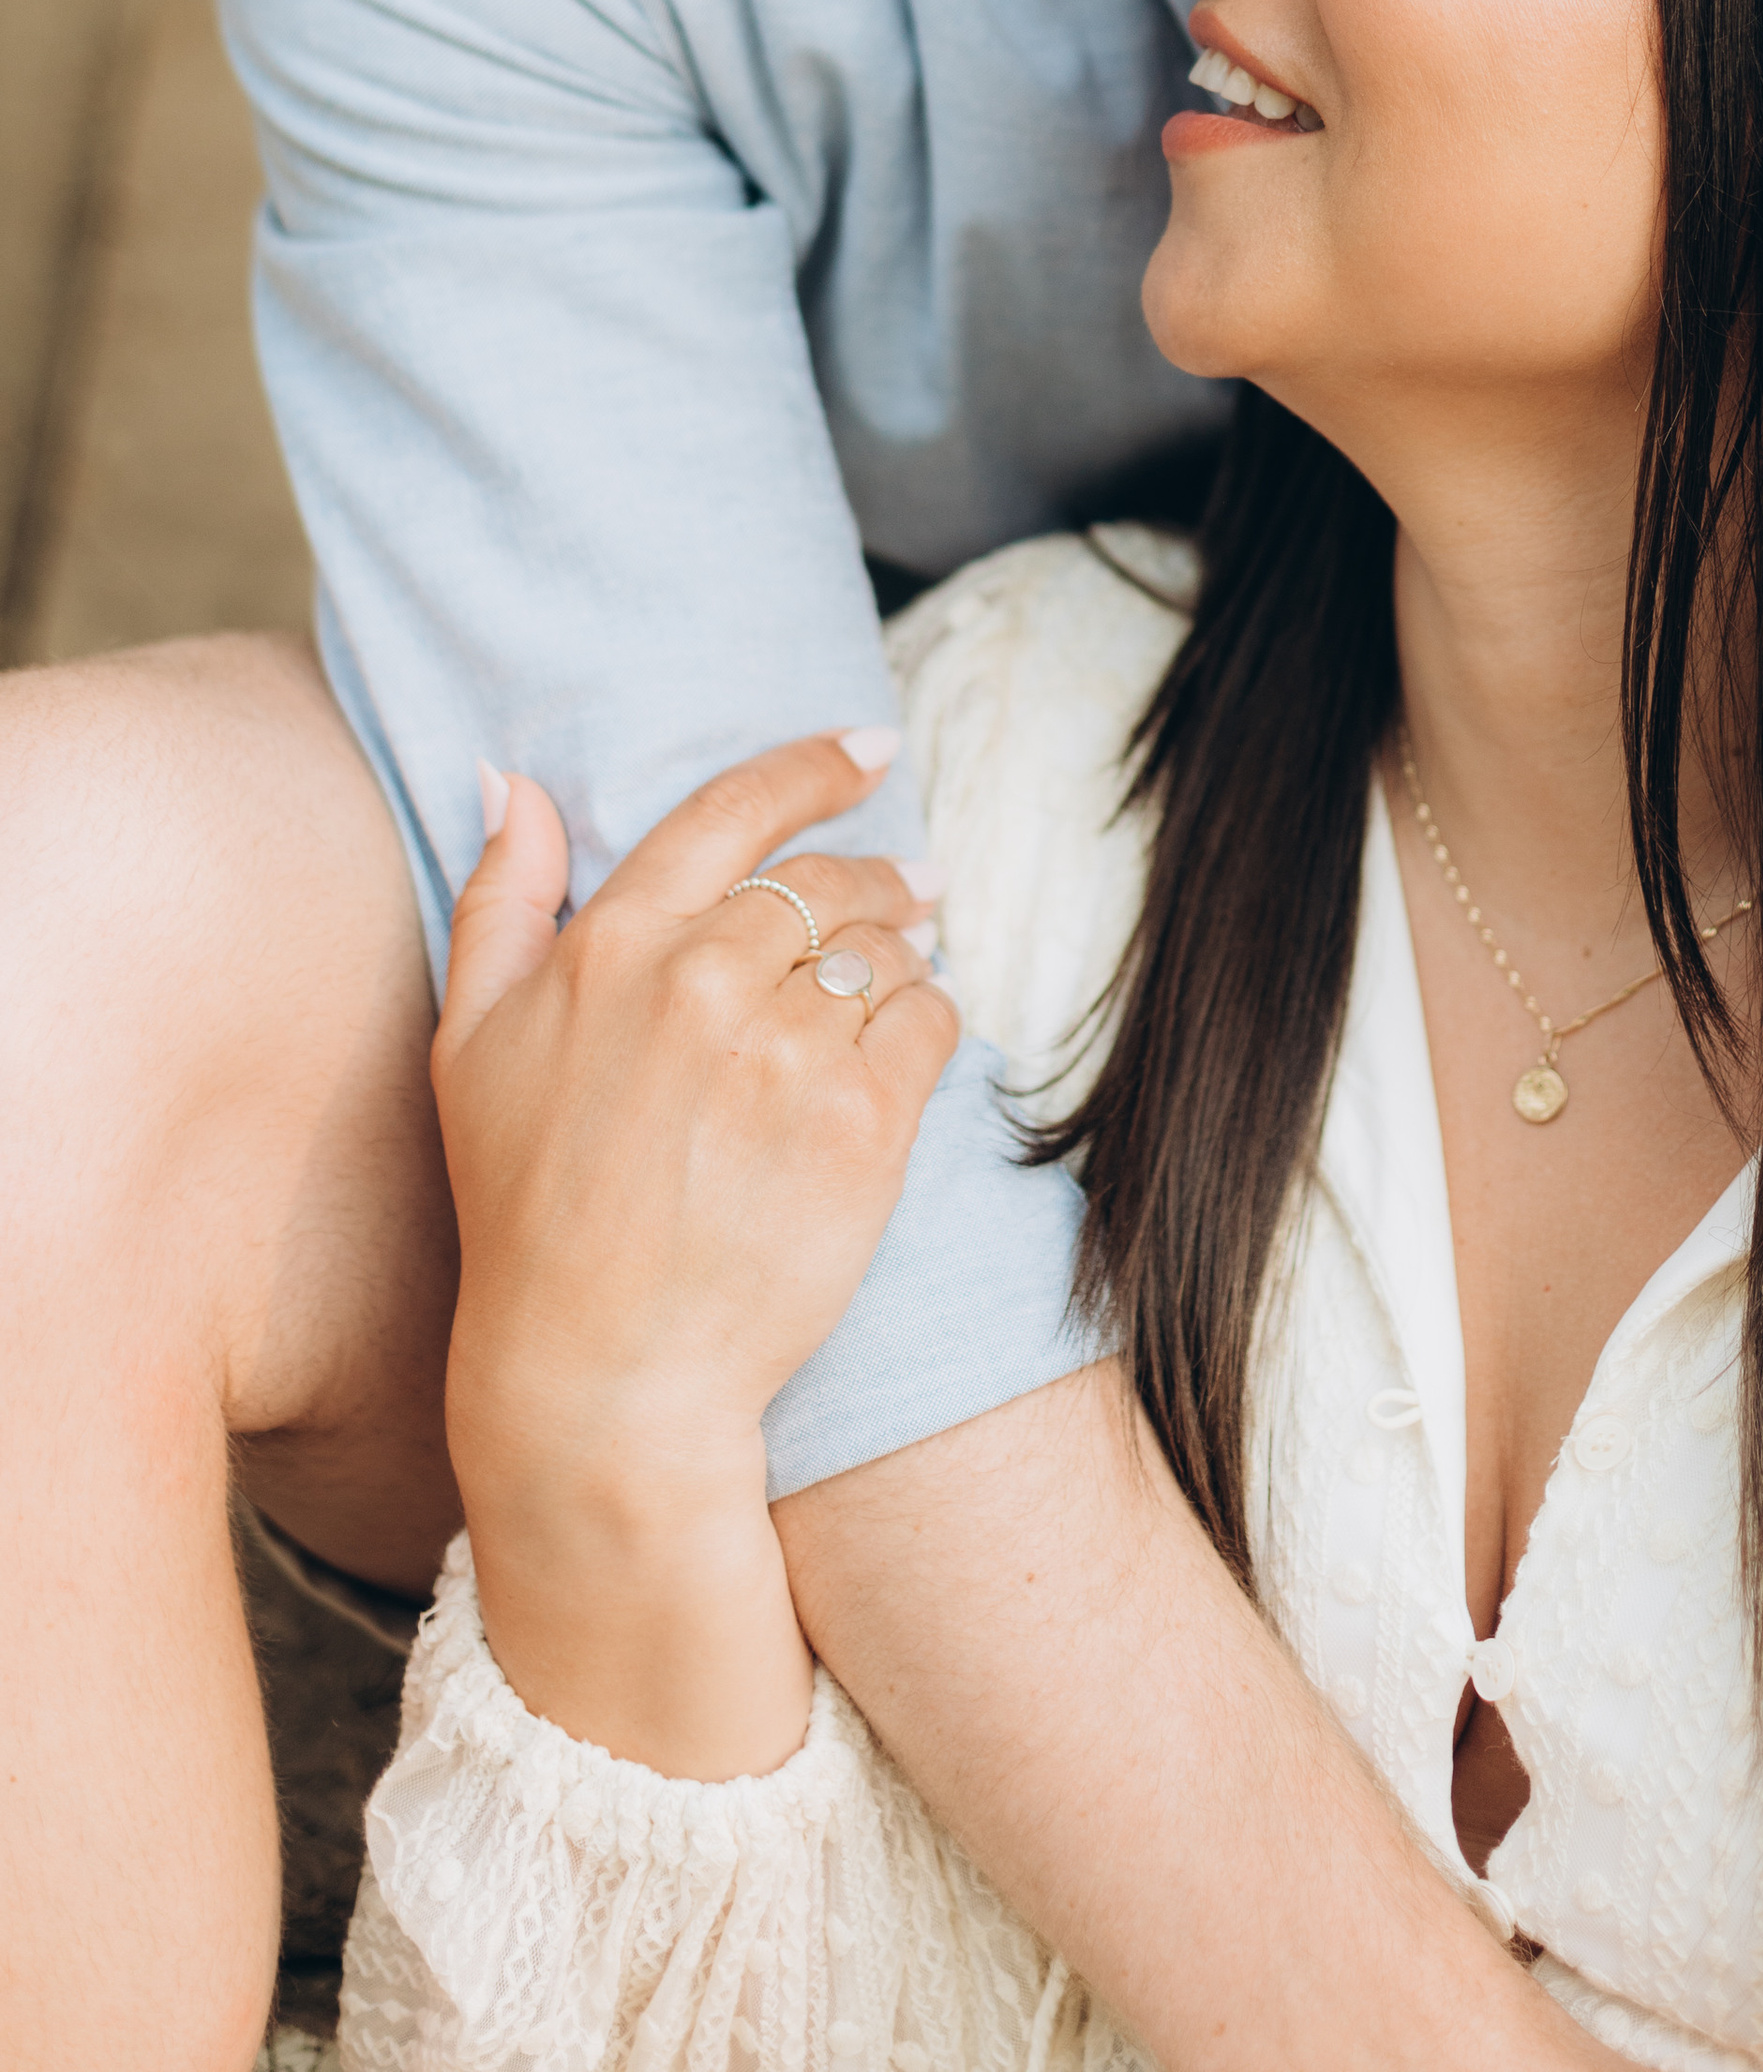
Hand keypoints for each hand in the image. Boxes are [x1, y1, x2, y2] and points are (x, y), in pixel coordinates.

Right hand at [435, 733, 957, 1503]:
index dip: (810, 767)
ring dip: (903, 953)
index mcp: (615, 945)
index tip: (869, 748)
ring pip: (886, 951)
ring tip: (898, 978)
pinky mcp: (864, 1122)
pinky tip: (907, 1045)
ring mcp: (789, 1050)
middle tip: (914, 882)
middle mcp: (705, 980)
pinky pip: (931, 1022)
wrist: (603, 1372)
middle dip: (877, 874)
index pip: (732, 813)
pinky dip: (931, 1019)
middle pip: (825, 883)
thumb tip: (514, 780)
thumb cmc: (525, 1211)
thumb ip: (500, 900)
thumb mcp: (472, 1045)